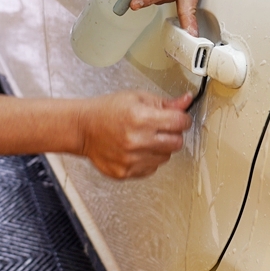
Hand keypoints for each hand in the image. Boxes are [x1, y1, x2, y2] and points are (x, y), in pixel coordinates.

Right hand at [77, 90, 192, 178]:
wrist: (82, 128)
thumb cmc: (107, 111)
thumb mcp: (137, 98)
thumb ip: (165, 103)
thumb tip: (186, 101)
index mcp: (141, 118)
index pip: (180, 123)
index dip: (183, 119)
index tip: (179, 118)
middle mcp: (136, 141)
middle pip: (176, 143)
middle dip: (173, 134)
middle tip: (160, 128)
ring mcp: (131, 159)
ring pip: (165, 157)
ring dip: (160, 148)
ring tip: (144, 138)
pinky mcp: (125, 172)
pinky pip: (151, 168)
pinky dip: (148, 159)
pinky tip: (136, 149)